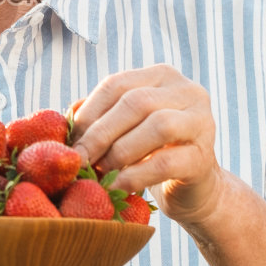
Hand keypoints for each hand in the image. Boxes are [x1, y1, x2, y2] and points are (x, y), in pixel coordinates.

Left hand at [69, 63, 227, 227]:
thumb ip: (100, 117)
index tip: (69, 140)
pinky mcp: (204, 157)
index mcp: (162, 76)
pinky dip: (136, 175)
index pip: (117, 84)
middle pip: (136, 103)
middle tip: (78, 160)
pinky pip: (167, 162)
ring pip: (157, 126)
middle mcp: (188, 91)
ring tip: (99, 173)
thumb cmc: (150, 154)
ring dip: (119, 152)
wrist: (192, 190)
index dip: (89, 112)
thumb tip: (61, 121)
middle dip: (100, 133)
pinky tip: (117, 187)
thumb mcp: (125, 128)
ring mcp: (202, 122)